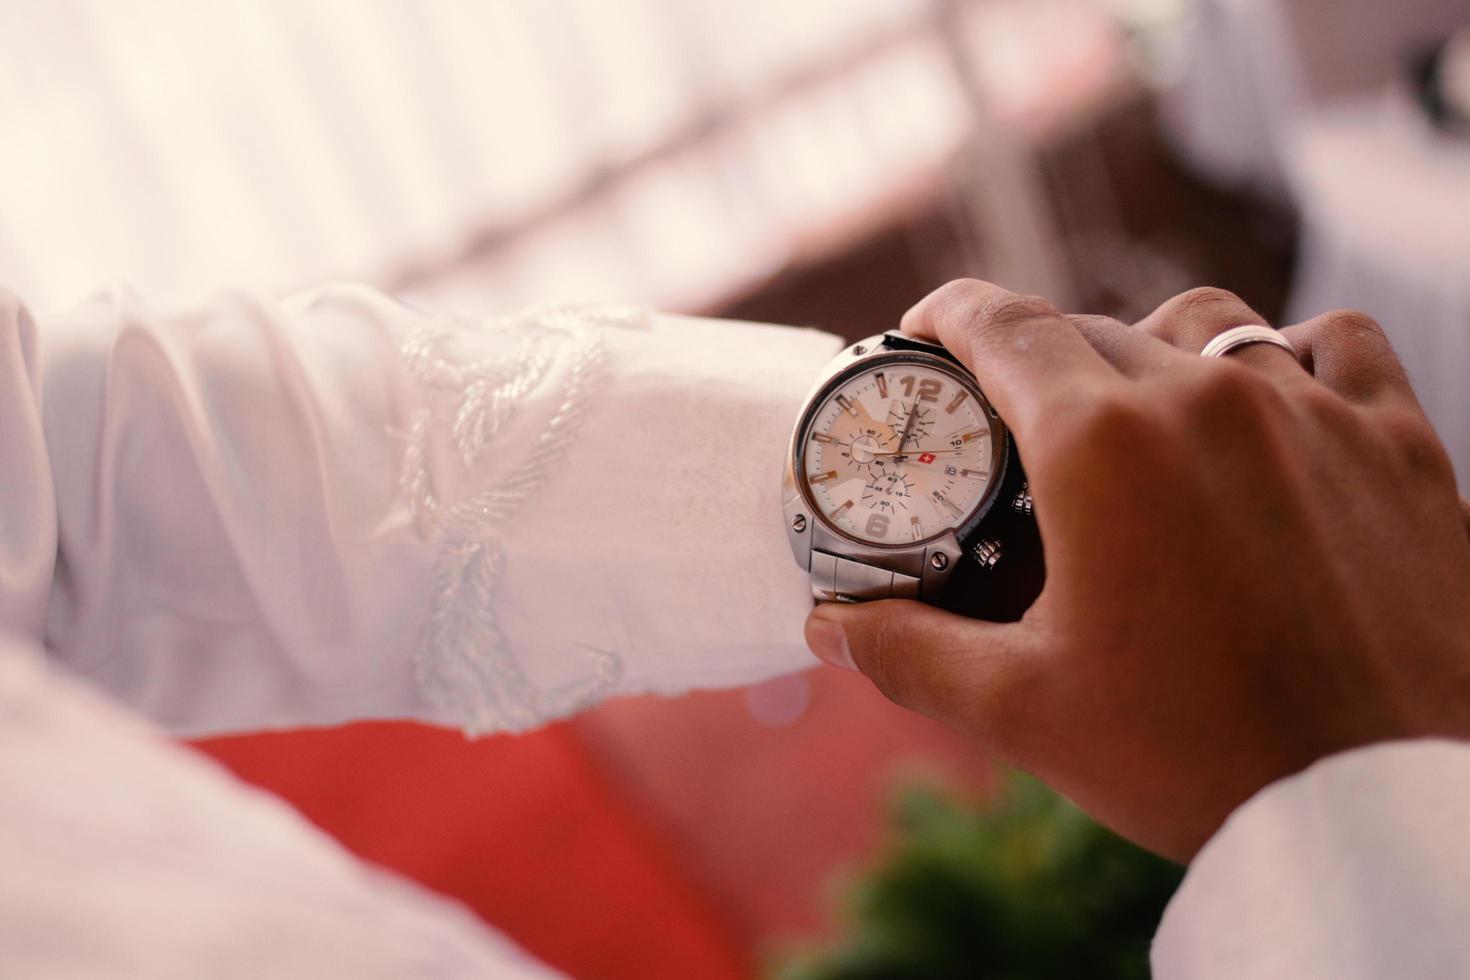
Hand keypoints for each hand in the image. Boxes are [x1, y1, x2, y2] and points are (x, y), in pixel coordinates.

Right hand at [804, 281, 1469, 860]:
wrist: (1375, 811)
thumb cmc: (1198, 758)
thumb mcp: (1024, 709)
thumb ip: (910, 652)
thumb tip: (829, 628)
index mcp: (1103, 444)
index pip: (1002, 325)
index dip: (948, 318)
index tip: (923, 337)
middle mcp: (1206, 395)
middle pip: (1090, 328)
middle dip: (1035, 362)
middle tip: (1012, 428)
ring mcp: (1312, 410)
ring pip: (1205, 320)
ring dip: (1151, 348)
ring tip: (1135, 413)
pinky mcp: (1397, 444)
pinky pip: (1334, 344)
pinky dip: (1292, 353)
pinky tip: (1273, 400)